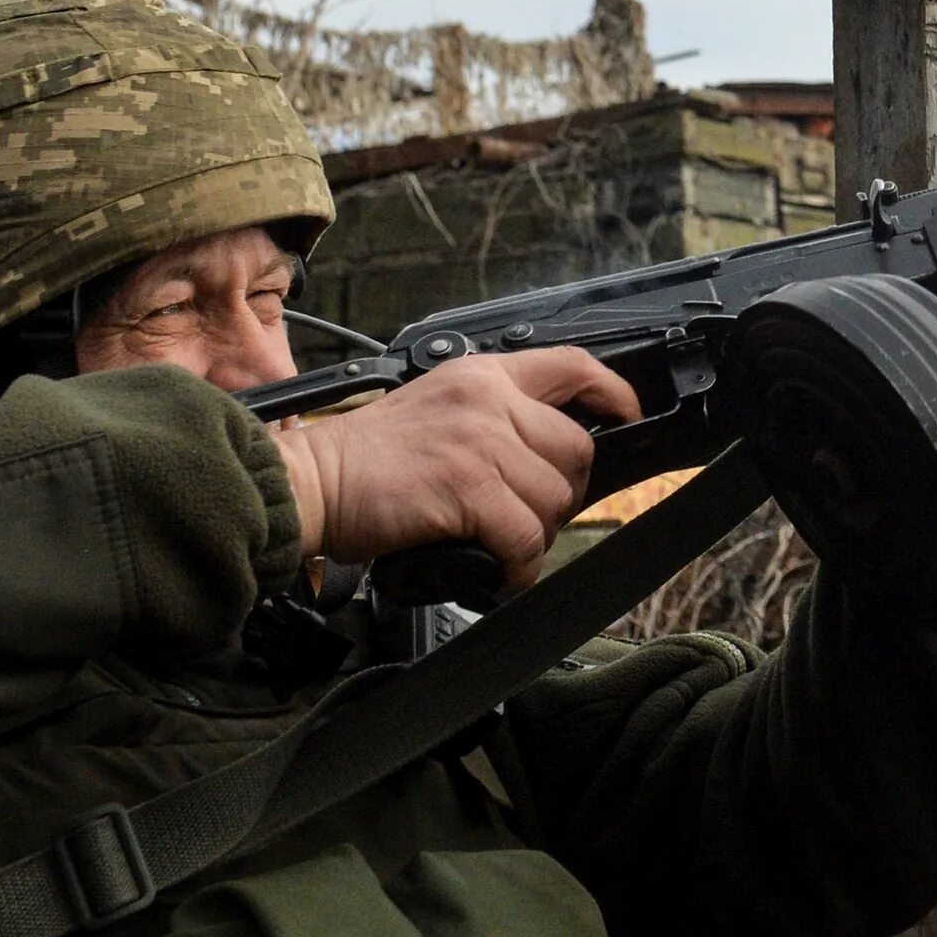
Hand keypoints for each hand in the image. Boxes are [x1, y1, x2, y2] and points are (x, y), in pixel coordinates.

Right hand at [270, 349, 641, 586]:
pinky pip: (525, 536)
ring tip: (501, 544)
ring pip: (553, 497)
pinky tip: (498, 572)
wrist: (311, 482)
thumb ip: (490, 415)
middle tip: (529, 516)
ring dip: (535, 533)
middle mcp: (488, 399)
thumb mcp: (435, 406)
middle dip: (563, 492)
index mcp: (482, 374)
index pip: (572, 364)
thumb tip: (542, 454)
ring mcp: (480, 441)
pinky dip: (518, 566)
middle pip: (574, 446)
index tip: (626, 416)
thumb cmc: (365, 459)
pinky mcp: (468, 486)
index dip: (613, 391)